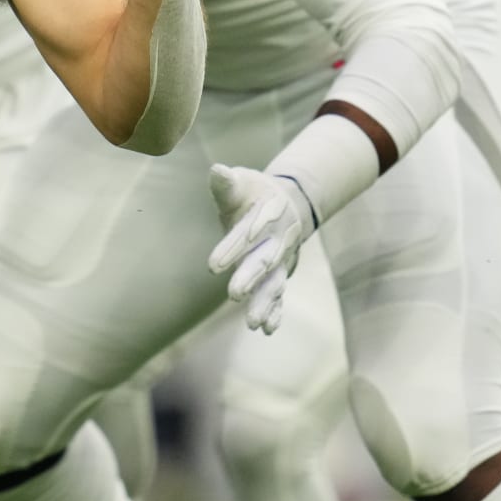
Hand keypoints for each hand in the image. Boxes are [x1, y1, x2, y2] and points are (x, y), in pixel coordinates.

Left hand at [207, 163, 315, 333]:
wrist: (287, 202)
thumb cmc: (255, 192)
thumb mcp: (243, 182)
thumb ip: (227, 183)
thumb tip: (217, 171)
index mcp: (265, 215)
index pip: (245, 233)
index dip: (231, 248)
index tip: (212, 266)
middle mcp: (275, 241)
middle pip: (263, 261)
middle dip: (249, 277)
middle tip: (233, 294)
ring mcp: (280, 260)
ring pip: (274, 283)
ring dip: (264, 302)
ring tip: (253, 324)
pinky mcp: (280, 273)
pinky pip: (279, 295)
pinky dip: (275, 311)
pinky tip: (267, 330)